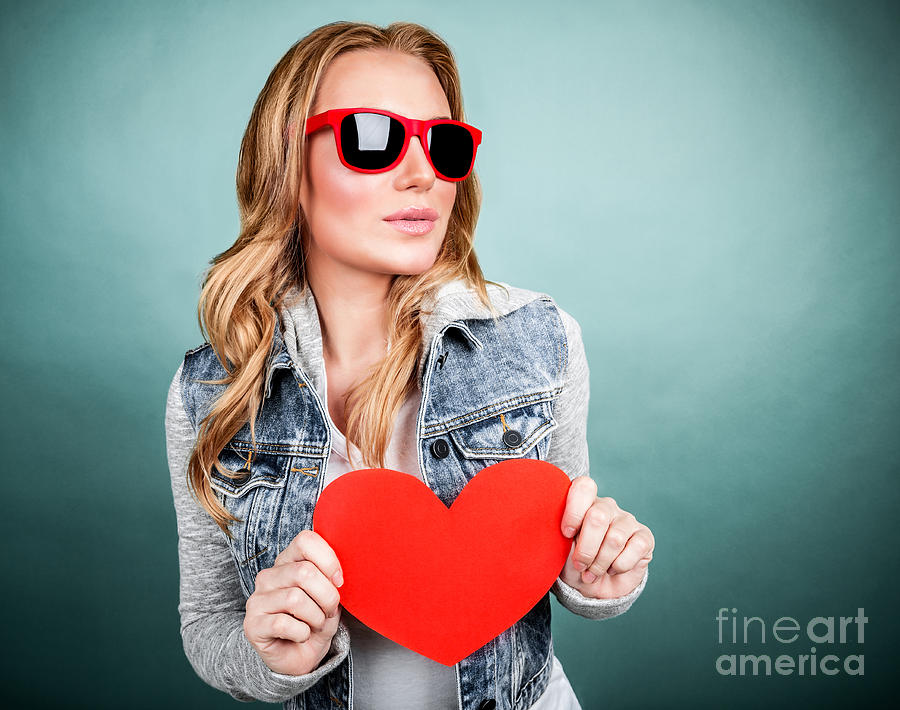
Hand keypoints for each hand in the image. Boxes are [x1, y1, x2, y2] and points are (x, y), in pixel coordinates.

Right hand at [243, 530, 343, 675]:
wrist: (300, 658)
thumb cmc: (316, 621)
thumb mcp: (330, 596)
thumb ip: (332, 579)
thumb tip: (339, 574)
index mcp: (288, 561)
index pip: (305, 540)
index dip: (329, 560)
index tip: (340, 581)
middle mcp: (268, 576)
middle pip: (305, 572)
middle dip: (327, 596)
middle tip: (329, 611)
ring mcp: (257, 600)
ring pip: (295, 598)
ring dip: (316, 617)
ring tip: (315, 625)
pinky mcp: (252, 625)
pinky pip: (284, 624)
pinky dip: (302, 633)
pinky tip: (301, 636)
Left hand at [558, 476, 653, 598]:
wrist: (593, 589)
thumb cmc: (573, 564)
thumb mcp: (559, 550)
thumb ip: (556, 534)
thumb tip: (546, 528)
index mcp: (584, 503)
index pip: (584, 487)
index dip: (574, 510)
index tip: (566, 533)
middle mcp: (607, 507)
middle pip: (597, 517)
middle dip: (586, 549)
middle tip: (580, 565)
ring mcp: (627, 520)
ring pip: (614, 538)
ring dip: (600, 563)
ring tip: (592, 573)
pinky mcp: (644, 537)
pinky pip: (634, 549)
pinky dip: (619, 566)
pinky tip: (612, 569)